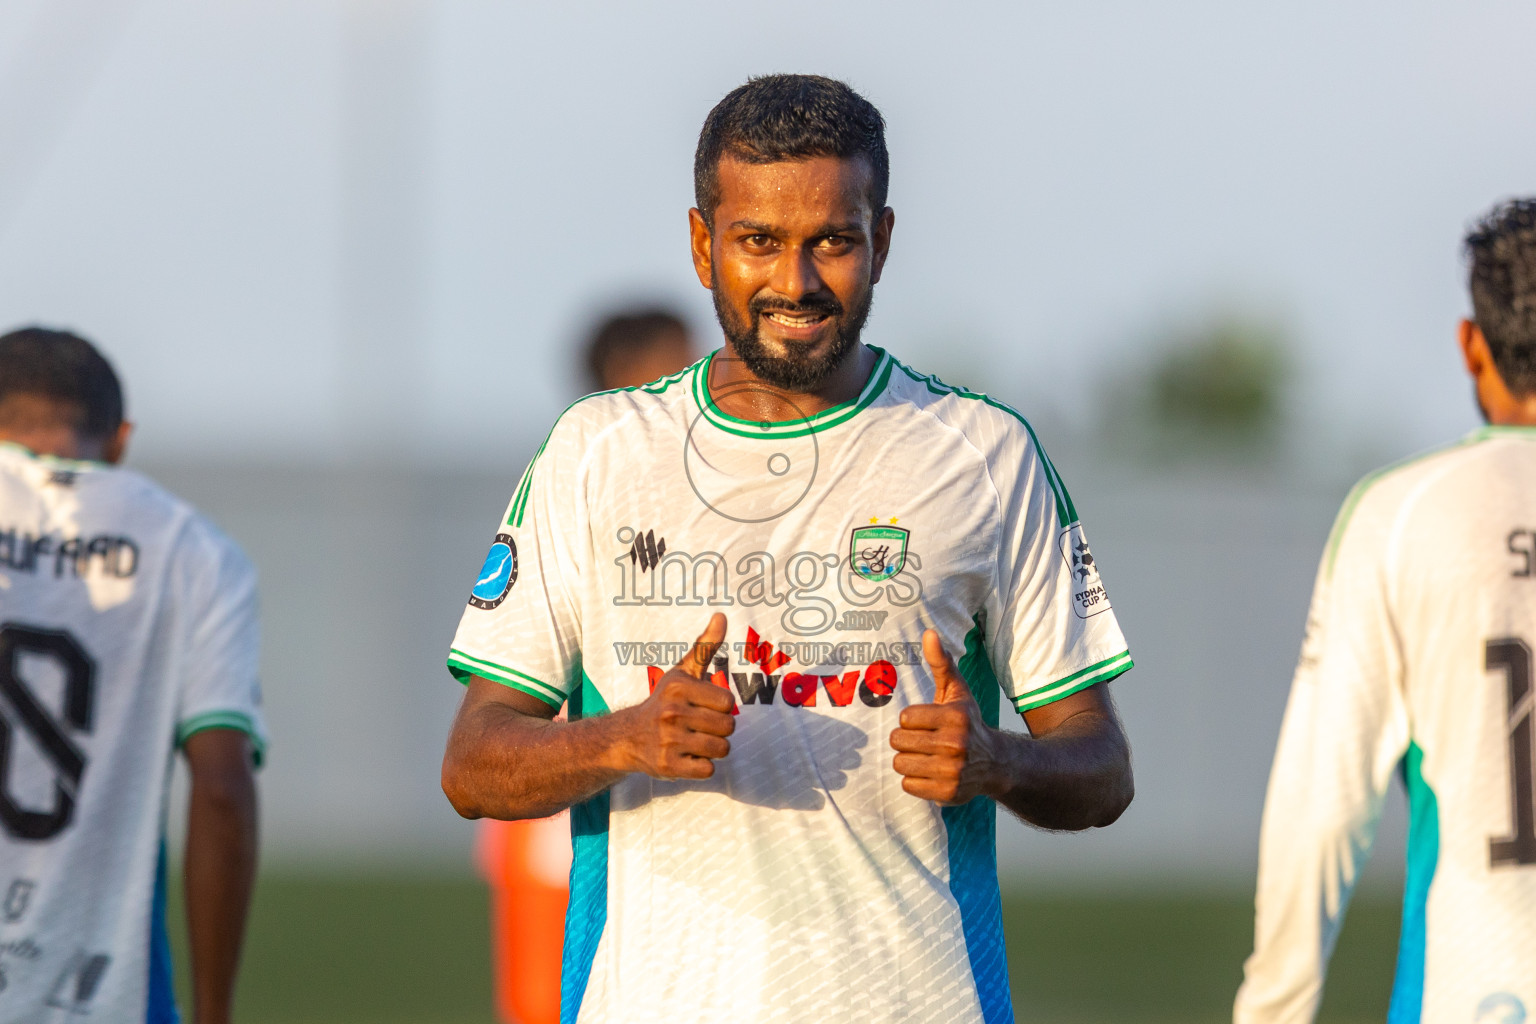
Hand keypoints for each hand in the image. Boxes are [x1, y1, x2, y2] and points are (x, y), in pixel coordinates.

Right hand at [621, 613, 734, 780]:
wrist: (627, 736)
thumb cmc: (664, 701)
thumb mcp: (682, 671)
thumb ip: (705, 646)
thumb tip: (722, 616)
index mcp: (679, 687)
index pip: (729, 702)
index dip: (721, 707)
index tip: (704, 706)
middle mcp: (672, 712)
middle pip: (728, 727)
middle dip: (719, 728)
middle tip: (699, 726)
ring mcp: (669, 740)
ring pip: (721, 749)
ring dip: (713, 748)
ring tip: (695, 741)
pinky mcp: (668, 766)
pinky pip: (708, 770)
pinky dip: (702, 766)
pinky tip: (687, 756)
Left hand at [890, 629, 998, 804]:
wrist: (996, 763)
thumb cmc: (967, 722)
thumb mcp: (956, 691)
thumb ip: (941, 662)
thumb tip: (929, 633)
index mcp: (956, 717)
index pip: (905, 718)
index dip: (912, 720)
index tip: (927, 723)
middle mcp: (956, 744)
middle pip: (899, 741)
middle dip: (907, 740)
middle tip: (926, 741)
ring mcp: (953, 771)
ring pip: (900, 763)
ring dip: (908, 761)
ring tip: (927, 757)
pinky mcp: (947, 793)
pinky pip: (908, 785)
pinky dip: (915, 781)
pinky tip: (931, 773)